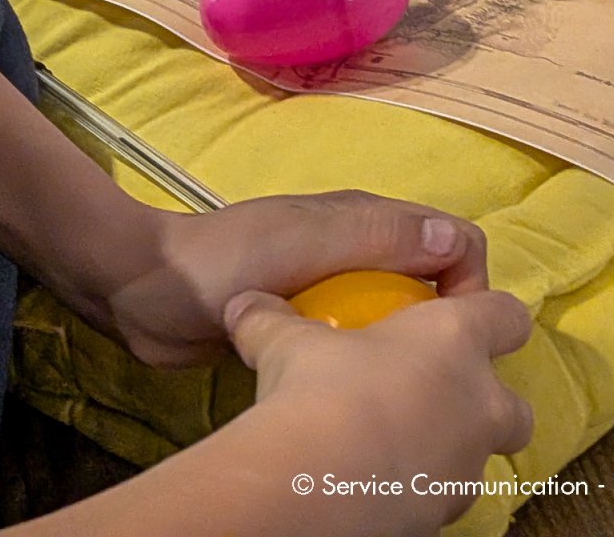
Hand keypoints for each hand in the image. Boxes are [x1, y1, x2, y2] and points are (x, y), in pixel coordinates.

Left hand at [101, 191, 489, 367]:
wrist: (145, 295)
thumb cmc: (223, 260)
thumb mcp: (304, 241)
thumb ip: (376, 236)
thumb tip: (455, 241)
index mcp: (363, 219)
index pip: (452, 241)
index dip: (468, 283)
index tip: (451, 334)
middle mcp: (355, 249)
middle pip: (430, 284)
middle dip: (443, 325)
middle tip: (427, 376)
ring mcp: (328, 287)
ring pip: (393, 318)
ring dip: (403, 349)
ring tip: (394, 391)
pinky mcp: (304, 324)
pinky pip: (355, 344)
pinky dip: (365, 364)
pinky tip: (354, 393)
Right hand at [222, 287, 533, 533]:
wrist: (317, 479)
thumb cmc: (319, 386)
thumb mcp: (286, 339)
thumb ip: (272, 318)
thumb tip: (245, 304)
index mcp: (454, 340)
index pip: (506, 314)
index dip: (491, 311)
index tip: (459, 312)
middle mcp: (478, 403)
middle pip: (516, 405)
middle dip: (487, 402)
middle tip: (434, 394)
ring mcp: (466, 466)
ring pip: (480, 457)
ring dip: (448, 447)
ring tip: (392, 442)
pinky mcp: (444, 514)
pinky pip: (440, 494)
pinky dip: (416, 485)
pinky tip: (372, 478)